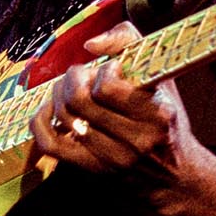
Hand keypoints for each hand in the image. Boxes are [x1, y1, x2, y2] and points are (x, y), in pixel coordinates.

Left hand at [28, 21, 213, 208]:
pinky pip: (49, 143)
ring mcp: (113, 159)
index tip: (113, 69)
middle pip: (79, 100)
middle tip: (85, 75)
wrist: (174, 173)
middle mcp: (136, 140)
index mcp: (157, 114)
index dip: (103, 70)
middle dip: (75, 77)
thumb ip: (129, 42)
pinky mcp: (93, 170)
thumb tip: (90, 44)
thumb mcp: (161, 75)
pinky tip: (50, 108)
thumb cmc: (165, 117)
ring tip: (73, 89)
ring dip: (60, 93)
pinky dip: (42, 120)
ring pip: (64, 116)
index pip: (107, 86)